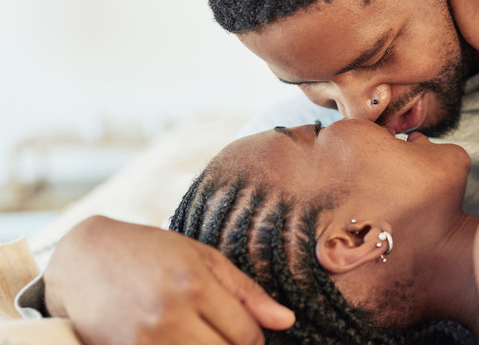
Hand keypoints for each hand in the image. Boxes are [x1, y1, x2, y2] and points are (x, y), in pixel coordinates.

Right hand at [44, 216, 294, 344]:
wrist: (82, 261)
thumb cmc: (150, 252)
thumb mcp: (203, 258)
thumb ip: (246, 292)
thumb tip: (286, 321)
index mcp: (195, 286)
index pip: (246, 335)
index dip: (254, 339)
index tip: (247, 332)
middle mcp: (169, 316)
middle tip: (224, 334)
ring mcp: (144, 341)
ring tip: (200, 334)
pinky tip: (180, 340)